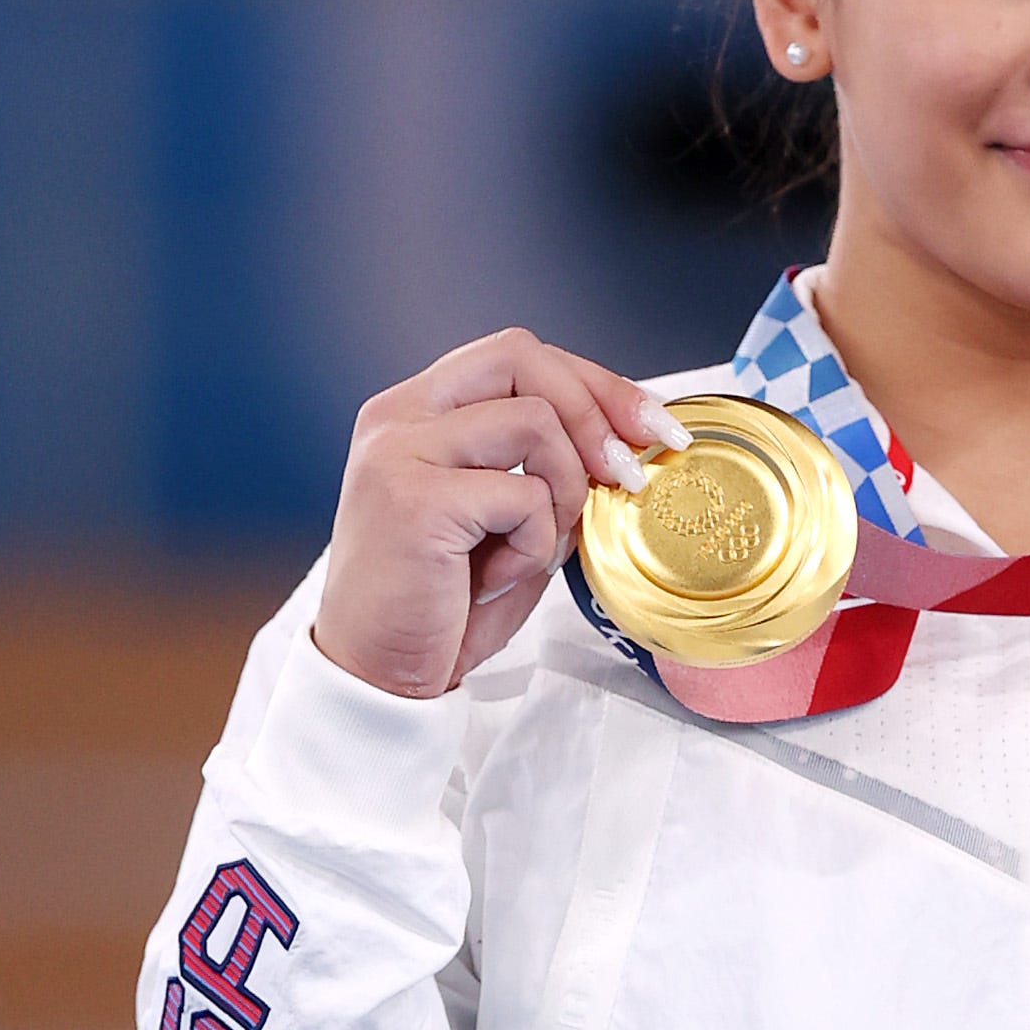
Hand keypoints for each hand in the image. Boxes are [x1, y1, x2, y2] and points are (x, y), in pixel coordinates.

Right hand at [314, 329, 686, 697]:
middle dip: (595, 411)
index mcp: (417, 410)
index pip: (517, 355)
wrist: (378, 674)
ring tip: (531, 548)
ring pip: (533, 421)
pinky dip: (533, 545)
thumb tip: (627, 443)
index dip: (594, 383)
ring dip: (562, 491)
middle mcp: (398, 416)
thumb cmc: (442, 603)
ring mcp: (398, 452)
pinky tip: (495, 580)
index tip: (651, 425)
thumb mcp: (510, 520)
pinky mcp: (412, 499)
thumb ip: (549, 470)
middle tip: (627, 474)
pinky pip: (522, 496)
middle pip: (522, 356)